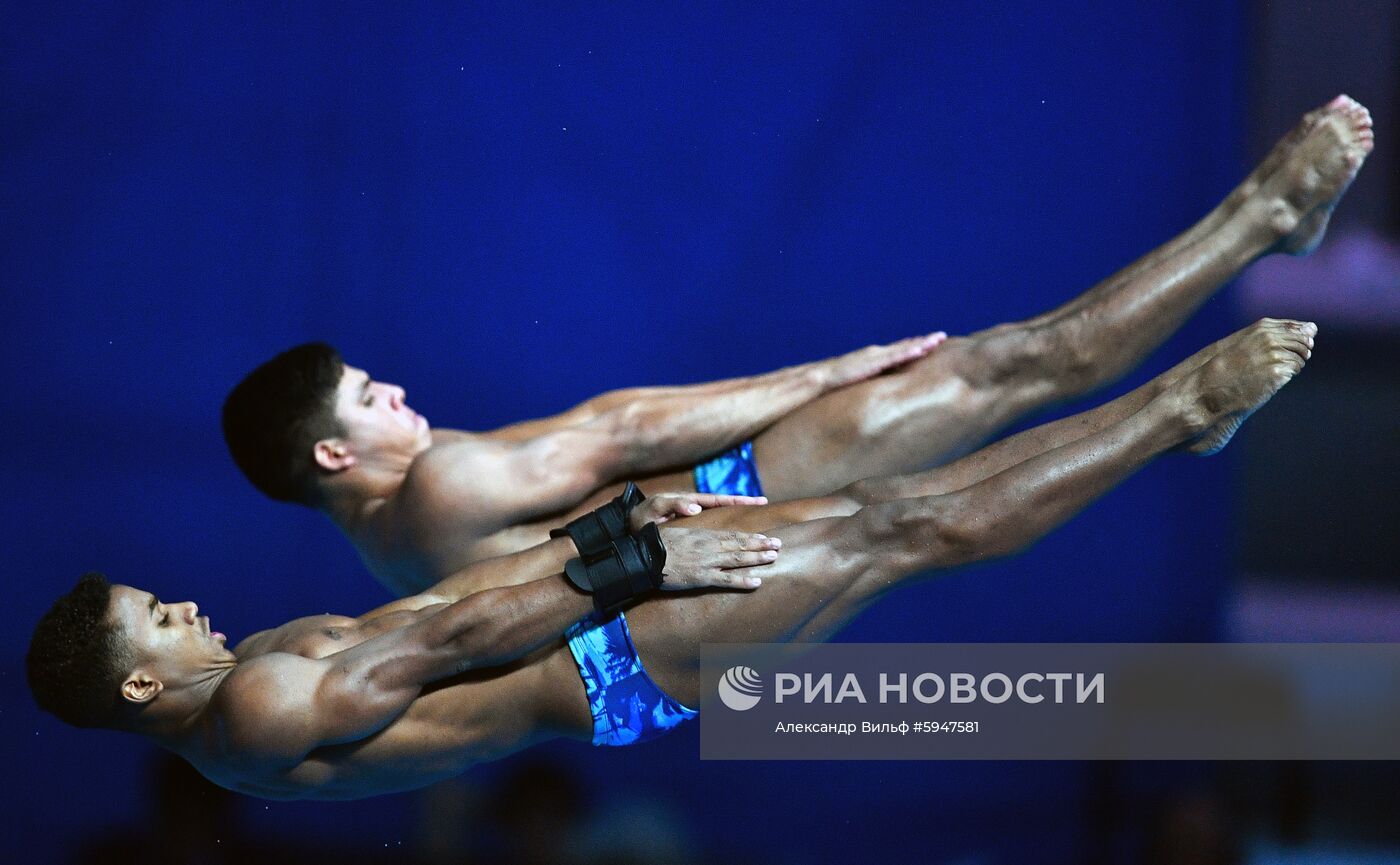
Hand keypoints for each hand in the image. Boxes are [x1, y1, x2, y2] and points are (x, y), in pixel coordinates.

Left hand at [628, 492, 767, 531]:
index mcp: (691, 503)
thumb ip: (674, 504)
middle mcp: (696, 510)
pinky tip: (738, 544)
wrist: (631, 525)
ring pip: (722, 522)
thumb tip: (695, 507)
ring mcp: (695, 522)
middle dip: (746, 507)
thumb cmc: (643, 517)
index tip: (756, 499)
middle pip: (726, 507)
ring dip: (739, 525)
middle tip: (766, 505)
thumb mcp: (656, 508)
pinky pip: (712, 534)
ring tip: (759, 528)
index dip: (738, 499)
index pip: (719, 499)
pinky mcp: (691, 534)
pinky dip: (725, 538)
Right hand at [656, 526, 781, 589]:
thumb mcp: (679, 533)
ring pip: (738, 559)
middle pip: (740, 545)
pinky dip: (743, 581)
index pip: (733, 535)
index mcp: (704, 535)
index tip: (766, 537)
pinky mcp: (702, 577)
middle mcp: (710, 546)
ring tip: (774, 557)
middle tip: (778, 545)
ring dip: (757, 558)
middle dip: (761, 545)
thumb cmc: (658, 544)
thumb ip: (695, 536)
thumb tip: (705, 538)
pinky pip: (726, 579)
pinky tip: (757, 582)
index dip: (751, 537)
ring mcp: (707, 562)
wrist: (645, 556)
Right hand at [814, 332, 946, 389]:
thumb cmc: (837, 383)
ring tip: (938, 339)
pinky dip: (909, 352)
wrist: (821, 378)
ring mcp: (876, 356)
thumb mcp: (858, 381)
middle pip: (905, 345)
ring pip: (904, 348)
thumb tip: (880, 393)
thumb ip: (870, 382)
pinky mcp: (873, 363)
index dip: (915, 345)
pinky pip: (895, 357)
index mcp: (874, 358)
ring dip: (922, 343)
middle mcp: (877, 353)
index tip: (931, 342)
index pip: (899, 350)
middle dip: (924, 340)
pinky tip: (921, 350)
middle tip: (943, 336)